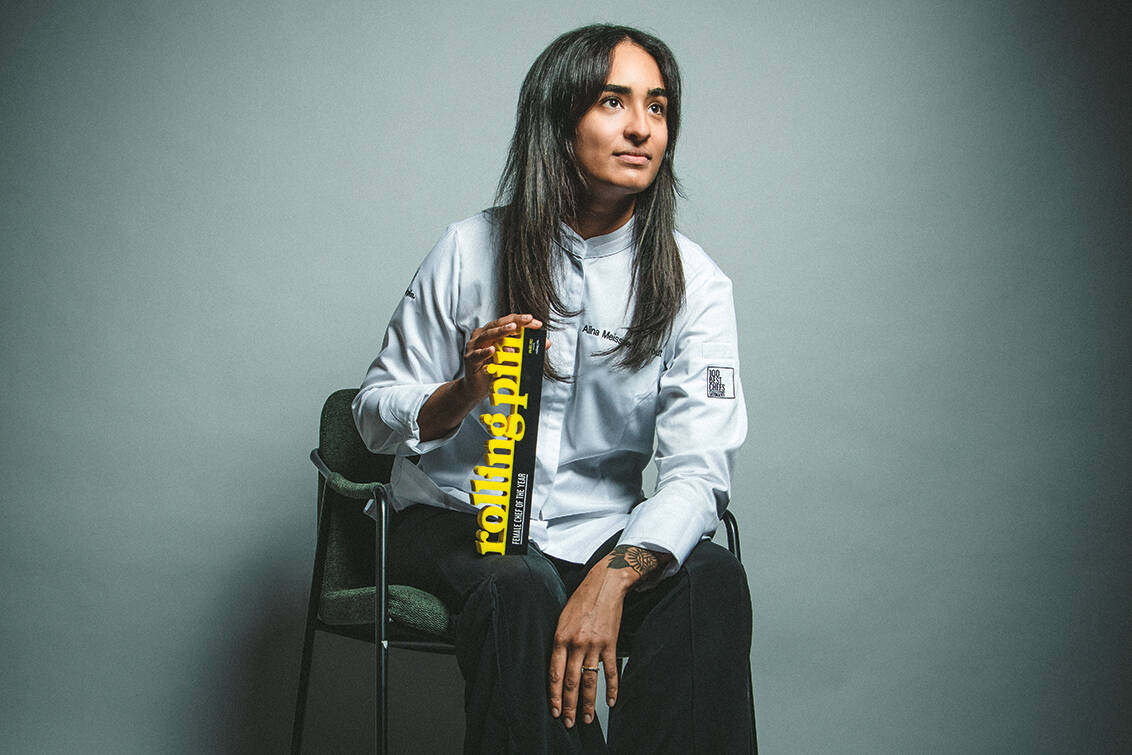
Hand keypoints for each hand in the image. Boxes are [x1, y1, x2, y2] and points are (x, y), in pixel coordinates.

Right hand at [462, 313, 543, 400]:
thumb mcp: (513, 359)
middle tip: (527, 320)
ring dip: (500, 331)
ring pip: (487, 335)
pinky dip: (485, 352)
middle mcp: (482, 336)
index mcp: (491, 333)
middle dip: (514, 321)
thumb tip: (546, 343)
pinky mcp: (470, 360)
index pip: (507, 323)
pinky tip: (493, 350)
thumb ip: (526, 350)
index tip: (536, 323)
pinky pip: (477, 354)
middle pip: (497, 324)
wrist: (477, 388)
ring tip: (513, 329)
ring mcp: (474, 347)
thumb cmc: (493, 371)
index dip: (522, 321)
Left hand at [547, 556, 633, 728]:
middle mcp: (576, 643)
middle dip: (569, 705)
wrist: (605, 584)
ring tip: (586, 718)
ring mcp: (595, 645)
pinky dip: (612, 687)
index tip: (554, 710)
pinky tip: (612, 700)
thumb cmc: (581, 599)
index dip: (554, 694)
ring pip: (591, 680)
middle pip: (572, 681)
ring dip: (589, 702)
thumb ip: (558, 641)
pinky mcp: (610, 643)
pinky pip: (611, 670)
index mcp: (560, 637)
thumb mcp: (561, 617)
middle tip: (569, 722)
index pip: (555, 673)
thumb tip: (556, 664)